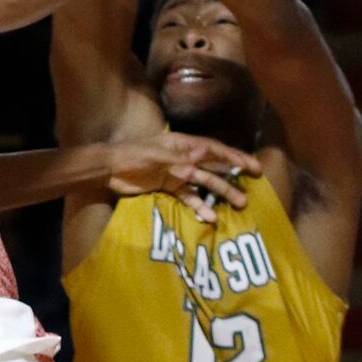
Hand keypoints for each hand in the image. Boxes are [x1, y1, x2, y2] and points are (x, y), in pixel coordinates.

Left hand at [106, 131, 261, 219]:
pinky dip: (199, 206)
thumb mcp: (156, 155)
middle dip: (233, 176)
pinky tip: (210, 217)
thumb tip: (206, 153)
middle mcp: (184, 157)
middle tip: (252, 187)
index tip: (252, 166)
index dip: (234, 157)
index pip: (214, 149)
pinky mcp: (169, 187)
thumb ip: (181, 157)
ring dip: (221, 193)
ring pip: (204, 183)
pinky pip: (188, 197)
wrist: (109, 169)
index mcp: (183, 144)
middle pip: (213, 167)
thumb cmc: (132, 155)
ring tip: (239, 204)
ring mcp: (177, 173)